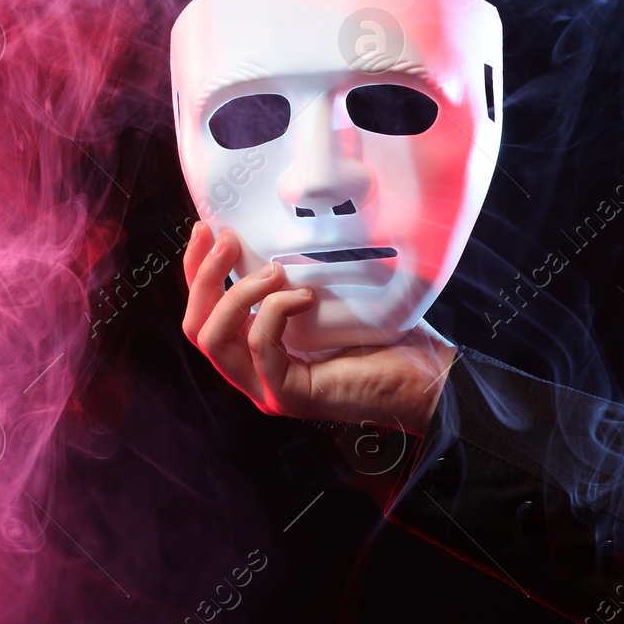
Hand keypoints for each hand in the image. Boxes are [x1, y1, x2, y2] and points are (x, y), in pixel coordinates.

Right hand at [181, 222, 455, 434]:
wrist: (427, 380)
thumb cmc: (386, 338)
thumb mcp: (329, 296)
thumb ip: (295, 277)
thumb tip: (275, 229)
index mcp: (257, 349)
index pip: (205, 312)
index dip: (196, 269)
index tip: (205, 228)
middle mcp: (254, 371)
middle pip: (196, 327)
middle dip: (203, 276)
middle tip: (228, 239)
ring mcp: (266, 388)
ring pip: (214, 339)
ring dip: (236, 294)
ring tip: (274, 271)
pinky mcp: (286, 395)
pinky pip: (260, 345)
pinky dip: (276, 311)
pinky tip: (306, 297)